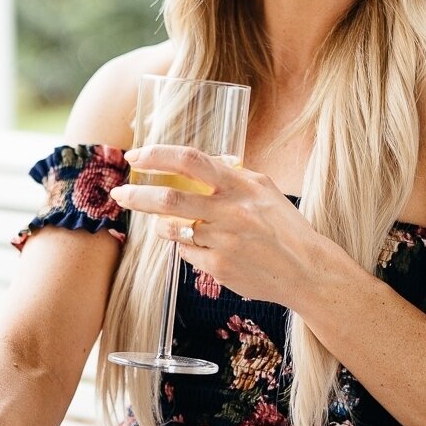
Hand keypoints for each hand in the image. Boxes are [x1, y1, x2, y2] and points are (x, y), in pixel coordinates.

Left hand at [110, 145, 317, 303]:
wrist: (306, 270)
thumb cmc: (286, 227)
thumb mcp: (265, 190)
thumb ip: (234, 174)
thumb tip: (208, 160)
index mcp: (240, 185)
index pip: (190, 160)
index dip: (157, 155)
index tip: (135, 156)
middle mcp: (230, 211)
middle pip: (170, 199)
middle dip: (137, 196)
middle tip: (118, 193)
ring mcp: (223, 241)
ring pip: (172, 229)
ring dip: (160, 225)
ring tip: (161, 223)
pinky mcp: (219, 267)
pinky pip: (186, 253)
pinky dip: (186, 247)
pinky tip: (201, 246)